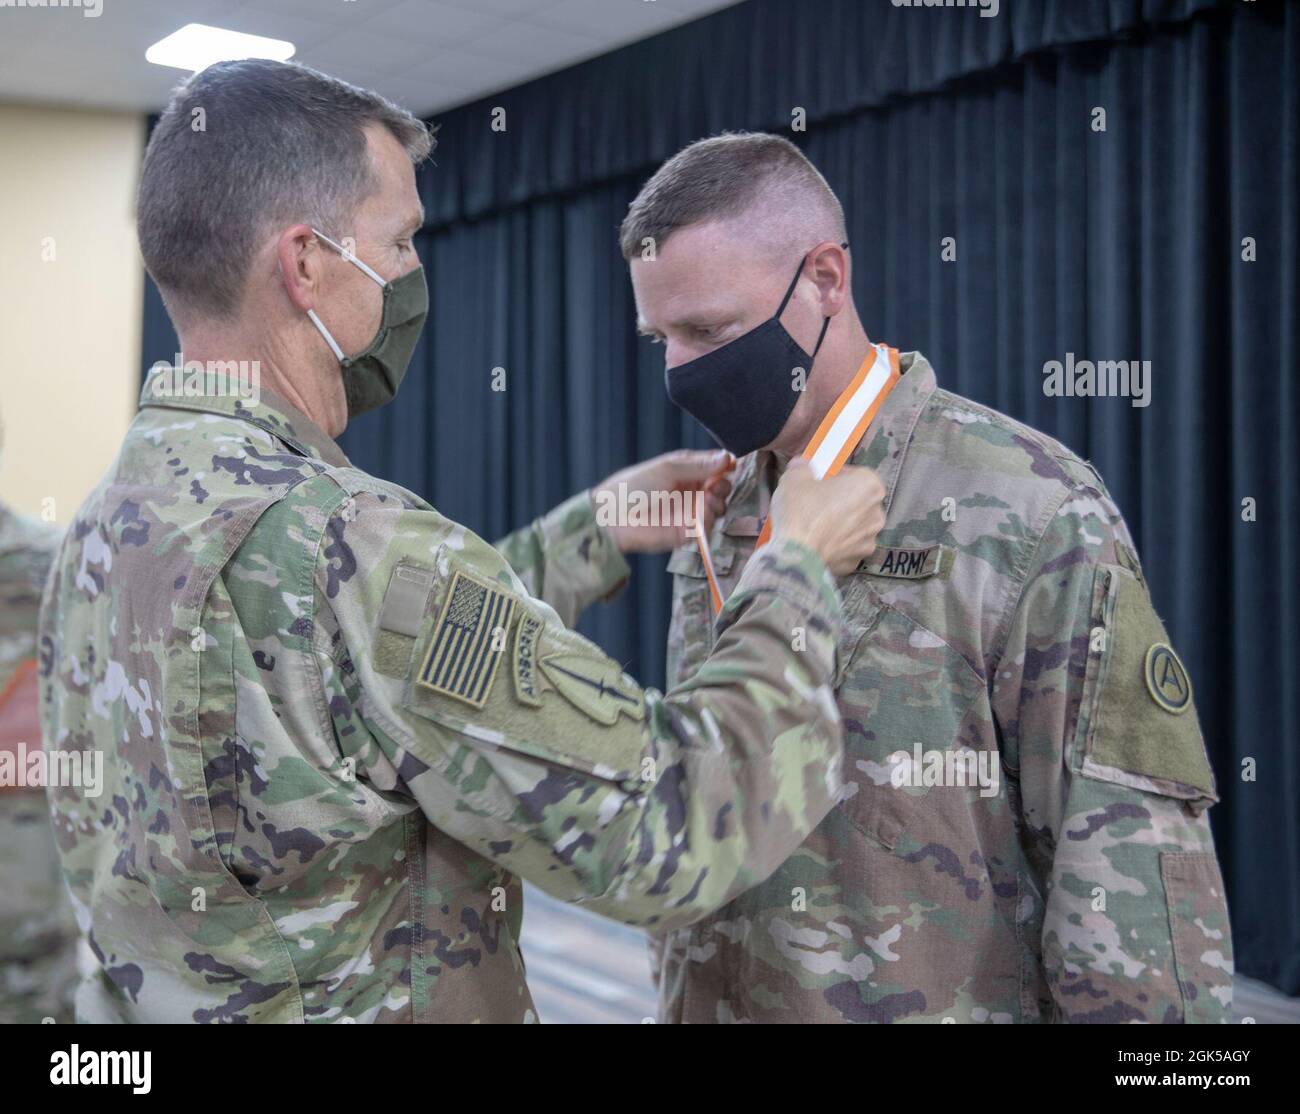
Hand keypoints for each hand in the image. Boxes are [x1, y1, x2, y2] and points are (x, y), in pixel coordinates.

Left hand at [591, 449, 734, 553]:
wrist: (613, 518)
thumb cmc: (633, 487)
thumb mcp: (667, 468)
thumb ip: (699, 465)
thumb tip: (727, 458)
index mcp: (686, 471)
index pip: (714, 466)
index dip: (725, 465)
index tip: (731, 464)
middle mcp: (691, 491)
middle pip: (721, 487)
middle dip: (723, 484)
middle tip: (716, 484)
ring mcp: (690, 512)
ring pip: (718, 507)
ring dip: (718, 500)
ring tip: (708, 496)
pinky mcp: (687, 533)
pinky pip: (707, 526)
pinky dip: (708, 518)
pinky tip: (701, 510)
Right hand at [769, 459, 885, 575]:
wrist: (796, 556)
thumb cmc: (800, 510)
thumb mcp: (794, 477)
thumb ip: (803, 467)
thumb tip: (802, 464)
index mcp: (869, 486)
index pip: (858, 474)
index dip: (839, 475)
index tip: (822, 480)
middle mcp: (876, 514)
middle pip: (860, 502)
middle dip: (843, 500)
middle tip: (818, 502)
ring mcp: (868, 541)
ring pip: (855, 527)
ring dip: (841, 525)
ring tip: (816, 526)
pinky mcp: (856, 562)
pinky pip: (847, 548)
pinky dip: (836, 546)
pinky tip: (817, 544)